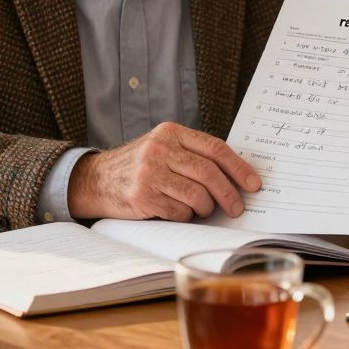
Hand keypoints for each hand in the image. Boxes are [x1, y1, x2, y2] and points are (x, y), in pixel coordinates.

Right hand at [67, 122, 261, 221]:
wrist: (95, 180)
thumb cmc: (139, 166)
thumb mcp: (163, 148)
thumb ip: (193, 154)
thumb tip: (236, 175)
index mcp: (170, 132)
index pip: (215, 149)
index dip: (239, 168)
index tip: (253, 184)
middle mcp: (159, 149)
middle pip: (208, 173)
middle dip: (229, 194)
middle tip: (237, 207)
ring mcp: (148, 173)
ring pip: (196, 195)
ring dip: (206, 207)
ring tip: (203, 209)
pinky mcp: (141, 197)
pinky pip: (179, 212)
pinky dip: (185, 216)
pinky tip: (179, 212)